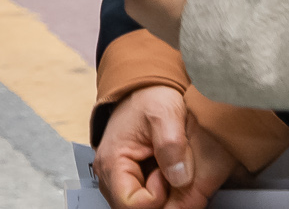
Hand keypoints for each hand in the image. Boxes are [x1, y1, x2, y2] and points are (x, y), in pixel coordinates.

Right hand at [94, 85, 236, 208]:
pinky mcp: (128, 179)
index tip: (167, 175)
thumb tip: (179, 178)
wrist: (144, 91)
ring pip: (141, 207)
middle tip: (171, 172)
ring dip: (161, 197)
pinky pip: (144, 200)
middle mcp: (109, 175)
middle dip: (160, 199)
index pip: (132, 204)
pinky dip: (161, 194)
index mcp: (112, 161)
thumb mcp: (165, 113)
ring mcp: (117, 179)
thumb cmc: (150, 99)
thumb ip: (171, 144)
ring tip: (169, 171)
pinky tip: (167, 175)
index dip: (157, 197)